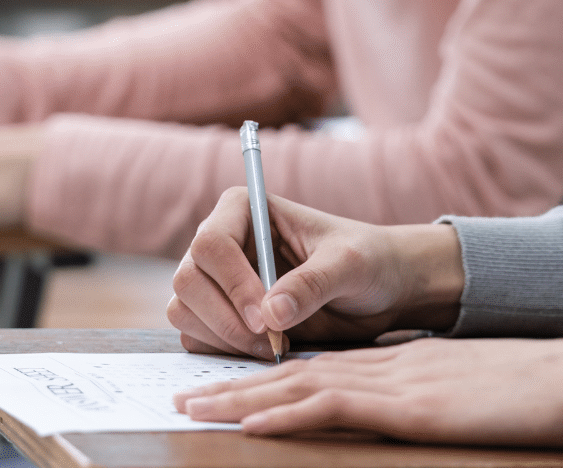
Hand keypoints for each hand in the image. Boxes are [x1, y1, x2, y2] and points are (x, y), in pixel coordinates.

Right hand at [167, 188, 464, 359]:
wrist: (378, 291)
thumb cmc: (367, 261)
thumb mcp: (351, 265)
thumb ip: (314, 283)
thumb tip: (271, 314)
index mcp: (243, 210)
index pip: (211, 243)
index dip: (234, 285)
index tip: (268, 320)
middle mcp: (221, 242)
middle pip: (188, 280)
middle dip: (225, 319)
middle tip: (271, 342)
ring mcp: (215, 280)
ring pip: (184, 311)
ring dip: (224, 338)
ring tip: (275, 346)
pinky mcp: (218, 314)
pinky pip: (196, 337)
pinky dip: (223, 351)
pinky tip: (266, 350)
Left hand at [175, 331, 562, 451]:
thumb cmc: (537, 390)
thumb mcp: (471, 389)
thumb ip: (433, 394)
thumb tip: (408, 408)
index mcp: (401, 361)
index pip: (321, 366)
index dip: (269, 375)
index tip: (230, 385)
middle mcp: (388, 365)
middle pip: (296, 371)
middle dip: (236, 384)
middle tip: (186, 394)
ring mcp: (396, 382)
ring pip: (300, 385)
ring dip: (242, 397)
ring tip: (196, 407)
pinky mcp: (409, 405)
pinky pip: (333, 408)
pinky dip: (287, 413)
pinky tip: (253, 421)